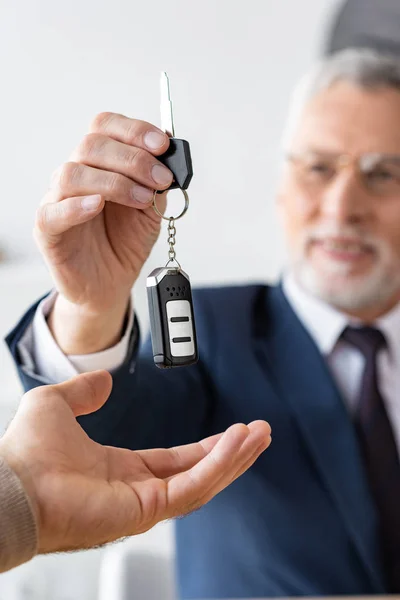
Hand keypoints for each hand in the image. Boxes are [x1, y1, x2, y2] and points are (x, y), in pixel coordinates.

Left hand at [0, 371, 271, 553]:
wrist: (10, 481)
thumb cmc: (25, 451)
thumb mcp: (56, 404)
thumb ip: (83, 391)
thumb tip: (103, 382)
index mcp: (120, 470)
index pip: (175, 460)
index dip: (205, 446)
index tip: (232, 432)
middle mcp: (137, 490)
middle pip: (198, 472)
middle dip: (232, 453)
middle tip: (261, 432)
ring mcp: (143, 504)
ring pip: (203, 482)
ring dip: (234, 458)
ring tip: (260, 434)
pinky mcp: (145, 510)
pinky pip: (193, 485)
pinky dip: (218, 464)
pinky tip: (237, 441)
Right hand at [34, 114, 172, 353]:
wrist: (111, 284)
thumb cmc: (126, 243)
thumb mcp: (151, 211)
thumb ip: (157, 185)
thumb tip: (171, 160)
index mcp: (100, 163)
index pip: (106, 127)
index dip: (134, 130)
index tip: (162, 145)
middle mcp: (76, 175)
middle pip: (92, 145)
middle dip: (134, 159)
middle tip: (161, 178)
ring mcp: (58, 200)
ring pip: (72, 173)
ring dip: (114, 182)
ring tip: (141, 199)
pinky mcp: (48, 231)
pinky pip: (53, 212)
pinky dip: (76, 206)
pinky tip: (98, 205)